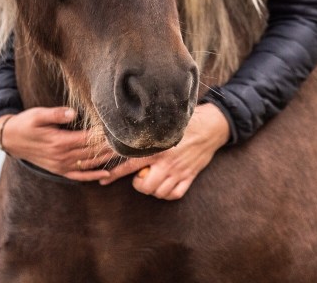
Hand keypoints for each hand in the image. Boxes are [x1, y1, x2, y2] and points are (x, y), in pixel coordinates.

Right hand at [0, 107, 113, 181]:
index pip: (88, 139)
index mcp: (59, 141)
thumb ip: (56, 114)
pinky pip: (79, 175)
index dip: (104, 135)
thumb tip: (73, 112)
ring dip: (106, 160)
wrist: (11, 139)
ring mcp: (60, 165)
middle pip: (92, 152)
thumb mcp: (38, 114)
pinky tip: (107, 174)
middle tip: (129, 143)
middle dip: (111, 147)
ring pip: (89, 164)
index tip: (119, 131)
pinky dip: (93, 175)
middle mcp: (62, 156)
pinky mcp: (59, 169)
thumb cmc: (26, 123)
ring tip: (124, 155)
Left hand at [98, 102, 229, 199]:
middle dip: (139, 184)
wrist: (212, 126)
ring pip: (159, 192)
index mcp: (157, 148)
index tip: (103, 180)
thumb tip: (120, 134)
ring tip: (153, 178)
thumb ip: (146, 133)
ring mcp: (180, 171)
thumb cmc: (185, 123)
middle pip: (145, 186)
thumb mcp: (163, 125)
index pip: (130, 164)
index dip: (115, 174)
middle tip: (141, 175)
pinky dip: (167, 193)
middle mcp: (168, 162)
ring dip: (153, 189)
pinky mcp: (190, 176)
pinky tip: (166, 184)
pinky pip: (175, 194)